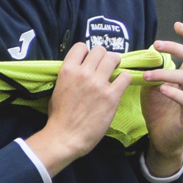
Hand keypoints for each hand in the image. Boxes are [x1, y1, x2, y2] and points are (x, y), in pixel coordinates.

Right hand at [32, 42, 130, 174]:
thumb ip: (69, 76)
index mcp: (68, 70)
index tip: (90, 61)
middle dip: (104, 56)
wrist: (66, 137)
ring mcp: (98, 84)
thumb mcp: (58, 89)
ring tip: (115, 71)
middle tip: (106, 66)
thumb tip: (79, 70)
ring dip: (116, 63)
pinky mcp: (111, 96)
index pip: (81, 46)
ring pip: (113, 58)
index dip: (87, 52)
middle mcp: (83, 73)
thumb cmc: (59, 117)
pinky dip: (125, 79)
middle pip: (100, 50)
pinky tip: (121, 85)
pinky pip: (125, 77)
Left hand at [141, 21, 182, 170]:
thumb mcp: (151, 85)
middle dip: (176, 48)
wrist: (162, 138)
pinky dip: (174, 93)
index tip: (176, 24)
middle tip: (156, 45)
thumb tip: (139, 52)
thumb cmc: (158, 109)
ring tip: (146, 76)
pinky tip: (161, 90)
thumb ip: (151, 69)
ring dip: (164, 74)